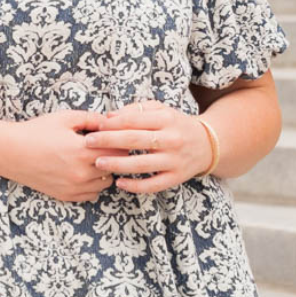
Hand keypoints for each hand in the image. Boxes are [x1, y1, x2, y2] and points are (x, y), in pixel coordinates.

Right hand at [0, 107, 119, 204]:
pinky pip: (92, 195)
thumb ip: (92, 119)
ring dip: (104, 172)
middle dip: (114, 157)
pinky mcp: (66, 196)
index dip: (120, 142)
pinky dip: (93, 185)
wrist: (10, 152)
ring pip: (105, 183)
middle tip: (106, 147)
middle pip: (114, 168)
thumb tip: (112, 122)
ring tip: (93, 160)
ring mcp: (73, 187)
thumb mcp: (65, 118)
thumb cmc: (36, 132)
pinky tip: (84, 172)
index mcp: (82, 151)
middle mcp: (80, 173)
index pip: (118, 150)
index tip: (116, 137)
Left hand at [81, 100, 214, 194]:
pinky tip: (120, 183)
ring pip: (142, 164)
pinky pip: (153, 185)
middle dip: (109, 141)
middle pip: (135, 140)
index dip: (113, 123)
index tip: (95, 126)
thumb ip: (136, 111)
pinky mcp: (176, 178)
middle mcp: (171, 139)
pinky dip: (136, 186)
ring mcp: (174, 160)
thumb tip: (109, 116)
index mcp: (166, 119)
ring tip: (98, 163)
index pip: (134, 120)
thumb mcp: (161, 110)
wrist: (207, 144)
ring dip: (118, 164)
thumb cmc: (176, 125)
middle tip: (88, 142)